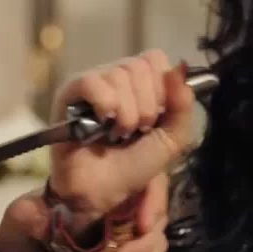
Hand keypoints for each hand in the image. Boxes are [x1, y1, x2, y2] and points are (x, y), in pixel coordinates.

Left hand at [0, 175, 171, 251]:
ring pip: (157, 246)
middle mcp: (122, 210)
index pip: (145, 185)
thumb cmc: (18, 241)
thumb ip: (27, 215)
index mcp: (101, 190)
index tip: (141, 226)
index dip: (153, 202)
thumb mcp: (17, 224)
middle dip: (143, 246)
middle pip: (155, 220)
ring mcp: (129, 239)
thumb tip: (35, 210)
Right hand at [48, 50, 194, 235]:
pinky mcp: (69, 94)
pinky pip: (92, 82)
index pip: (155, 59)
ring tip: (119, 134)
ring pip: (119, 74)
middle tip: (137, 131)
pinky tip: (105, 122)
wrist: (107, 192)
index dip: (162, 88)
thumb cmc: (137, 163)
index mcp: (141, 82)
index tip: (157, 116)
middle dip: (146, 106)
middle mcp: (116, 75)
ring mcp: (92, 83)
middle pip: (139, 66)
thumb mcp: (173, 137)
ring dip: (127, 113)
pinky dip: (106, 103)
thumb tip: (179, 68)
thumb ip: (183, 104)